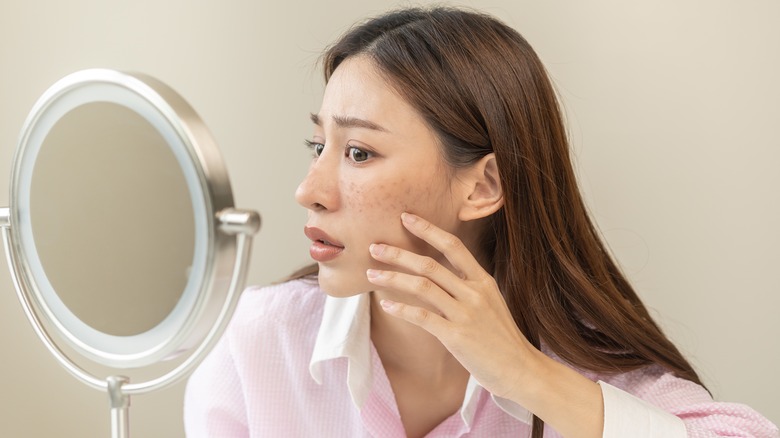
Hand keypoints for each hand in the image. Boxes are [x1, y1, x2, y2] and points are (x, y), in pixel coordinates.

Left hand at [366, 212, 535, 398]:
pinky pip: (422, 317)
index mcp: (483, 281)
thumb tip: (440, 275)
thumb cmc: (502, 339)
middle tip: (374, 247)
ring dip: (392, 278)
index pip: (453, 246)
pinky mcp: (456, 336)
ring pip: (422, 287)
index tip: (405, 217)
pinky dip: (401, 309)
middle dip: (398, 253)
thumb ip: (468, 288)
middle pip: (430, 264)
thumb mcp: (491, 303)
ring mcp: (466, 314)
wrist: (521, 370)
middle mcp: (474, 293)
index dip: (428, 229)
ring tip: (371, 274)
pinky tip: (385, 305)